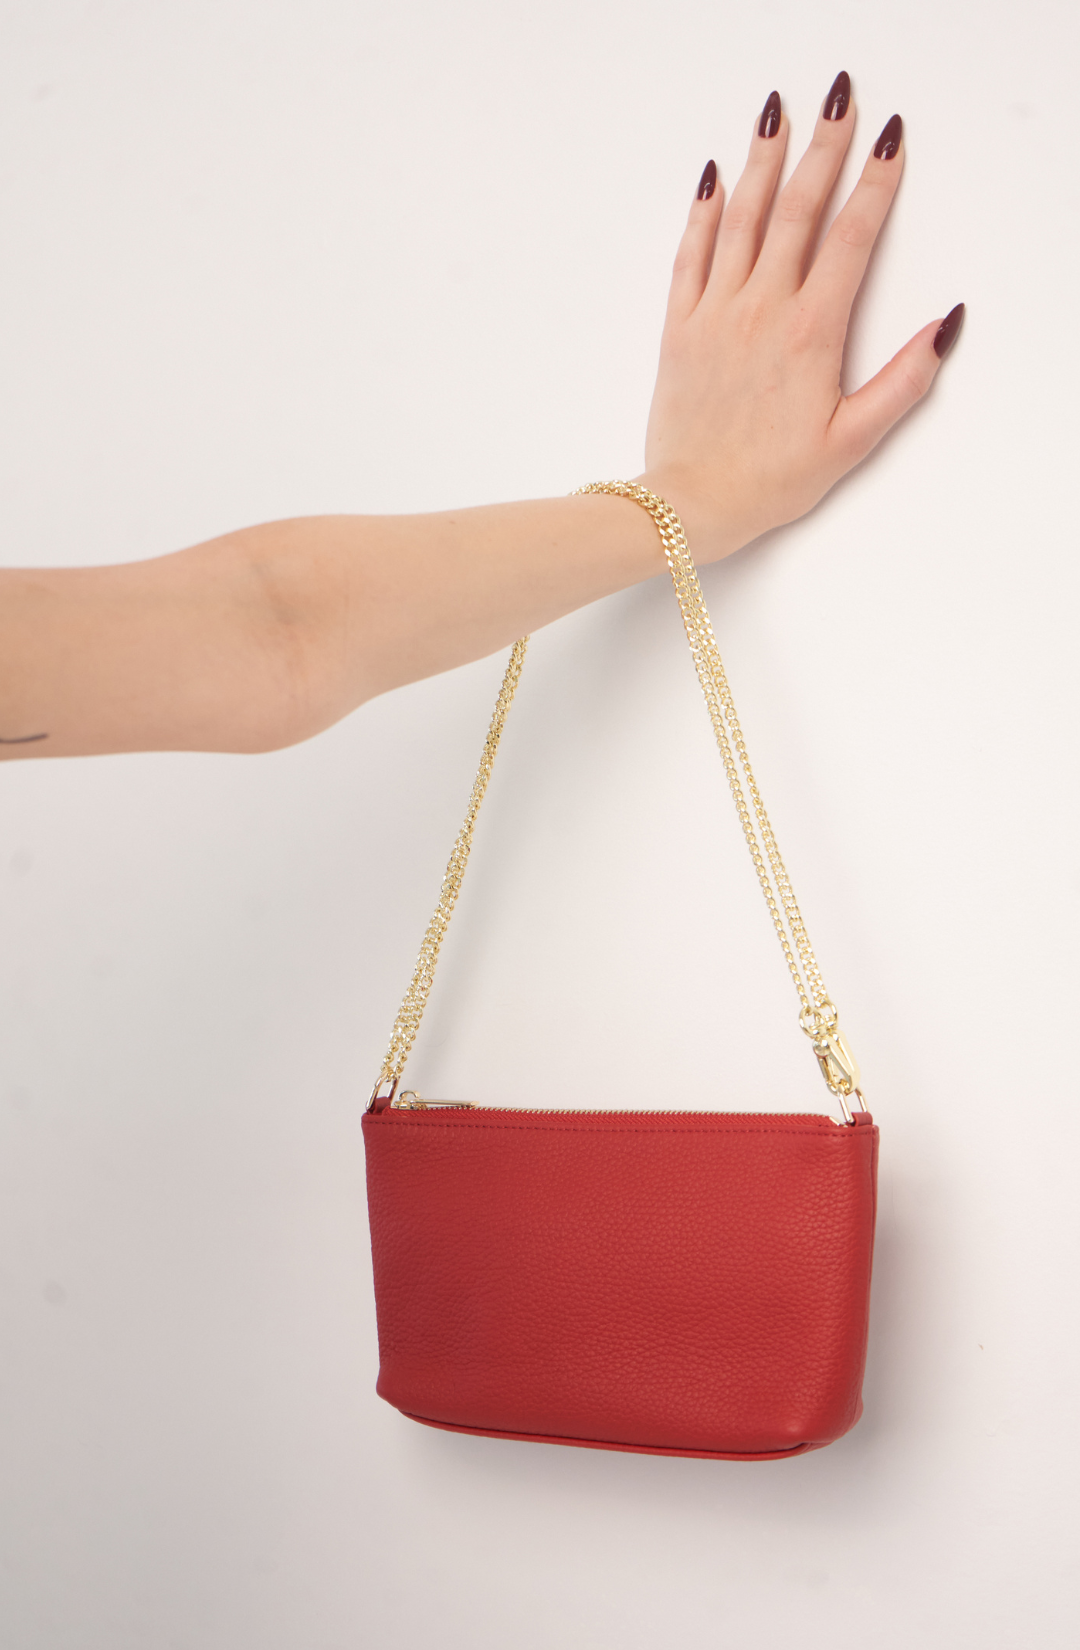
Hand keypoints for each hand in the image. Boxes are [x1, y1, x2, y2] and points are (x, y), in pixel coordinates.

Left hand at [639, 74, 962, 562]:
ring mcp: (716, 313)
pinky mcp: (679, 327)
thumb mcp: (852, 441)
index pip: (852, 238)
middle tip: (840, 98)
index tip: (890, 139)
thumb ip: (903, 382)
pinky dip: (703, 211)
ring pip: (742, 219)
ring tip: (777, 114)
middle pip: (797, 210)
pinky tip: (714, 177)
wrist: (692, 505)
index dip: (875, 183)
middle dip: (823, 149)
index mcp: (811, 333)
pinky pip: (690, 254)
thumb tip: (944, 327)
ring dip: (763, 161)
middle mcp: (762, 309)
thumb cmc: (771, 480)